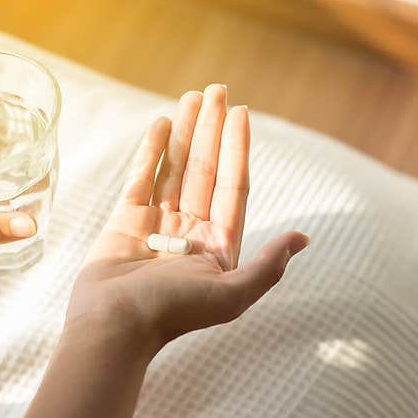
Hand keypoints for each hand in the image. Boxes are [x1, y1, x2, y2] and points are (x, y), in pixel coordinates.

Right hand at [67, 84, 308, 350]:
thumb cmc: (173, 313)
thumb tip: (303, 238)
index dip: (237, 149)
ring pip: (173, 170)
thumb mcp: (232, 294)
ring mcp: (156, 226)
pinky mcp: (124, 223)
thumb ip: (268, 266)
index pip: (231, 187)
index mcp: (217, 248)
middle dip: (211, 130)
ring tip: (191, 97)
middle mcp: (189, 233)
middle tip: (216, 90)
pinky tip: (161, 123)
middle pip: (204, 171)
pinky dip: (150, 152)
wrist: (114, 327)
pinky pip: (140, 179)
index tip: (241, 112)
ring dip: (184, 132)